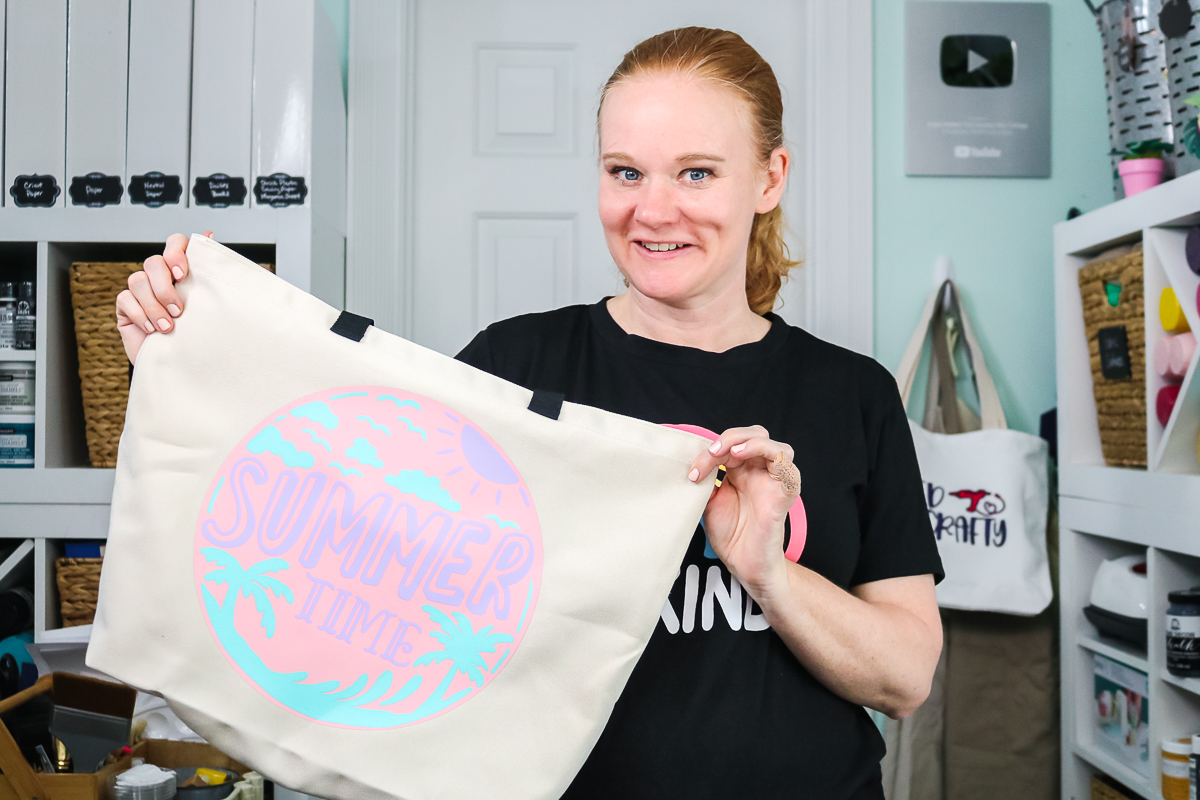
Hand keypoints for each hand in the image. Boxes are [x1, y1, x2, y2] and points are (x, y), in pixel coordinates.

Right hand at [115, 231, 210, 364]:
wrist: (180, 365)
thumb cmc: (195, 334)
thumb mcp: (206, 306)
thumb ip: (206, 274)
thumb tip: (211, 235)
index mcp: (181, 271)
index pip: (175, 244)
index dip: (175, 253)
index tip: (182, 274)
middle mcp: (159, 276)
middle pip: (153, 262)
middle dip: (164, 287)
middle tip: (179, 311)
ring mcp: (140, 290)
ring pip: (137, 280)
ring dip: (154, 306)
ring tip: (168, 327)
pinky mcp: (125, 306)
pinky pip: (126, 299)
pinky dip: (140, 315)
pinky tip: (152, 330)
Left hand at [687, 425, 798, 598]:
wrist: (743, 564)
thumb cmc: (730, 534)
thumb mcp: (708, 501)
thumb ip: (706, 479)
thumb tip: (693, 460)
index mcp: (742, 471)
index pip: (732, 444)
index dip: (712, 450)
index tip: (693, 471)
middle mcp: (761, 473)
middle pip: (756, 435)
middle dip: (731, 438)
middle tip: (711, 454)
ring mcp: (775, 483)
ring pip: (778, 446)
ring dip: (752, 441)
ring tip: (731, 452)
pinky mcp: (784, 496)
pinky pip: (789, 469)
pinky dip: (773, 455)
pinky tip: (748, 457)